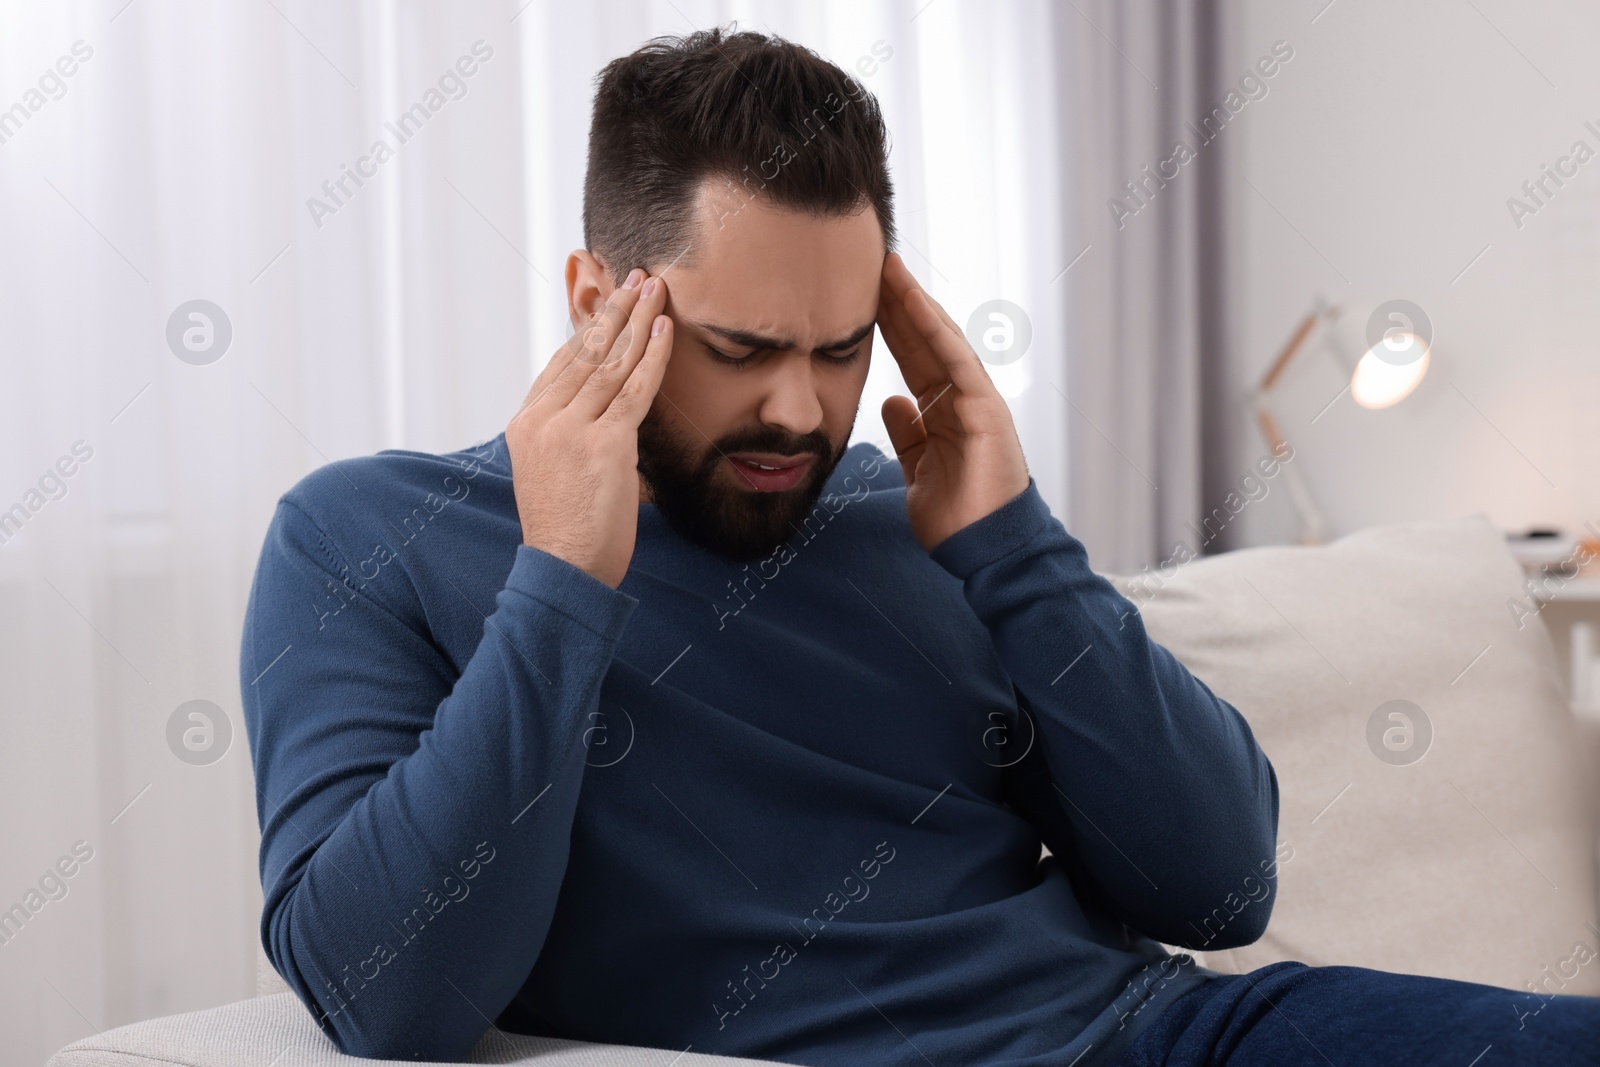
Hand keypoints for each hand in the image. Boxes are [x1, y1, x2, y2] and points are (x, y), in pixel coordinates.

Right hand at [506, 269, 672, 588]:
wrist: (565, 570)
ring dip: (637, 321)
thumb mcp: (554, 475)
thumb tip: (603, 420)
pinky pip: (633, 390)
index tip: (611, 304)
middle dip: (615, 311)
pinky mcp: (604, 444)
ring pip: (610, 363)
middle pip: (585, 353)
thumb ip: (570, 439)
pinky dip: (651, 357)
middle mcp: (543, 419)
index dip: (589, 330)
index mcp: (526, 424)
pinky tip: (664, 330)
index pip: (561, 364)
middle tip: (637, 277)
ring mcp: (571, 429)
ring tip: (657, 289)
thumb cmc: (567, 533)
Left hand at [877, 252, 1031, 552]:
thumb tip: (892, 401)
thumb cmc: (958, 516)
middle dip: (897, 302)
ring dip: (914, 303)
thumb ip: (909, 434)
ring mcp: (976, 399)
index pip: (912, 357)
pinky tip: (914, 301)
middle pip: (924, 340)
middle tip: (871, 263)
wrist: (984, 548)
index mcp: (945, 411)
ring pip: (940, 340)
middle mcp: (962, 398)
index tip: (862, 295)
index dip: (888, 325)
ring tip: (888, 268)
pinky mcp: (986, 407)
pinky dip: (935, 329)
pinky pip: (956, 359)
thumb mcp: (919, 469)